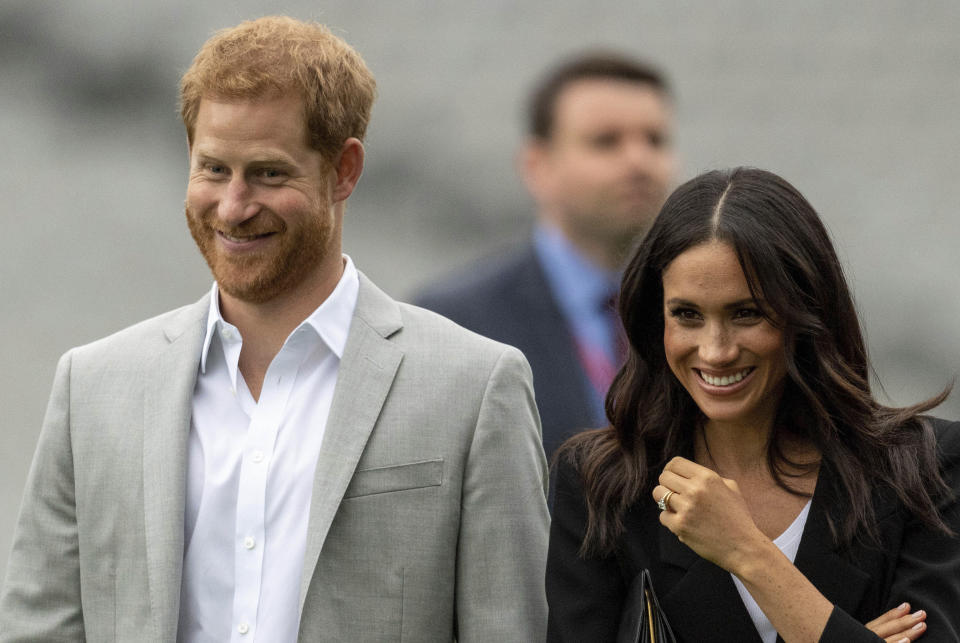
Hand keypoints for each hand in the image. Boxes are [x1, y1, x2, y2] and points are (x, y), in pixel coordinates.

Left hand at [651, 456, 768, 573]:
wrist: (744, 547)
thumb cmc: (738, 518)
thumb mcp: (731, 488)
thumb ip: (710, 477)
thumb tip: (689, 473)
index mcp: (707, 477)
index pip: (675, 463)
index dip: (670, 470)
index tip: (672, 478)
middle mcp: (695, 490)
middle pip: (664, 477)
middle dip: (667, 485)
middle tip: (675, 495)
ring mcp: (686, 508)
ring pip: (658, 494)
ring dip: (664, 501)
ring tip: (677, 507)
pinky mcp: (680, 526)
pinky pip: (662, 515)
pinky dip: (670, 519)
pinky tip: (683, 522)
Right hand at [866, 603, 926, 641]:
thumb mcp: (872, 633)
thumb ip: (881, 630)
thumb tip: (901, 619)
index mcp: (864, 633)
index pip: (879, 622)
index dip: (893, 613)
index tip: (907, 605)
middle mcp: (867, 638)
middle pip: (885, 629)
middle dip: (904, 621)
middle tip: (922, 614)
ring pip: (888, 639)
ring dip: (905, 632)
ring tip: (921, 626)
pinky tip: (907, 641)